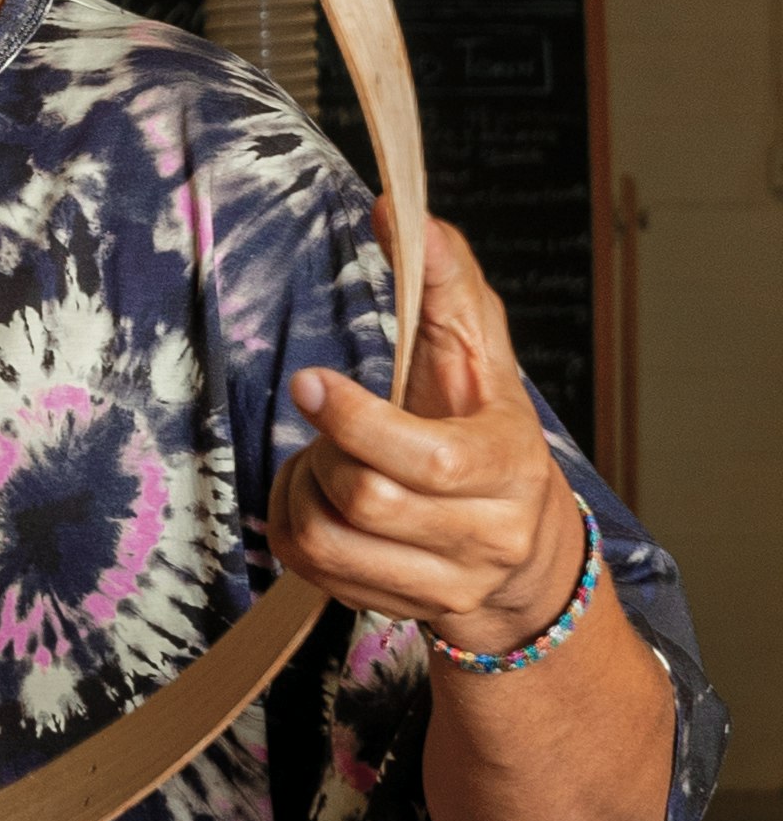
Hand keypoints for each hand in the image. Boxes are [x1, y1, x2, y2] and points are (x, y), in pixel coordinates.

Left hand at [276, 215, 583, 656]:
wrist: (526, 558)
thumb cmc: (489, 432)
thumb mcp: (481, 356)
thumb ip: (445, 281)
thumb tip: (401, 210)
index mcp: (509, 468)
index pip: (428, 460)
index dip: (356, 422)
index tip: (311, 380)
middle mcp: (486, 536)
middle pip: (368, 500)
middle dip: (326, 453)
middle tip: (326, 419)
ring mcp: (444, 584)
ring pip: (330, 543)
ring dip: (303, 493)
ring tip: (323, 462)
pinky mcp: (399, 610)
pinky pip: (312, 573)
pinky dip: (294, 528)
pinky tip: (318, 500)